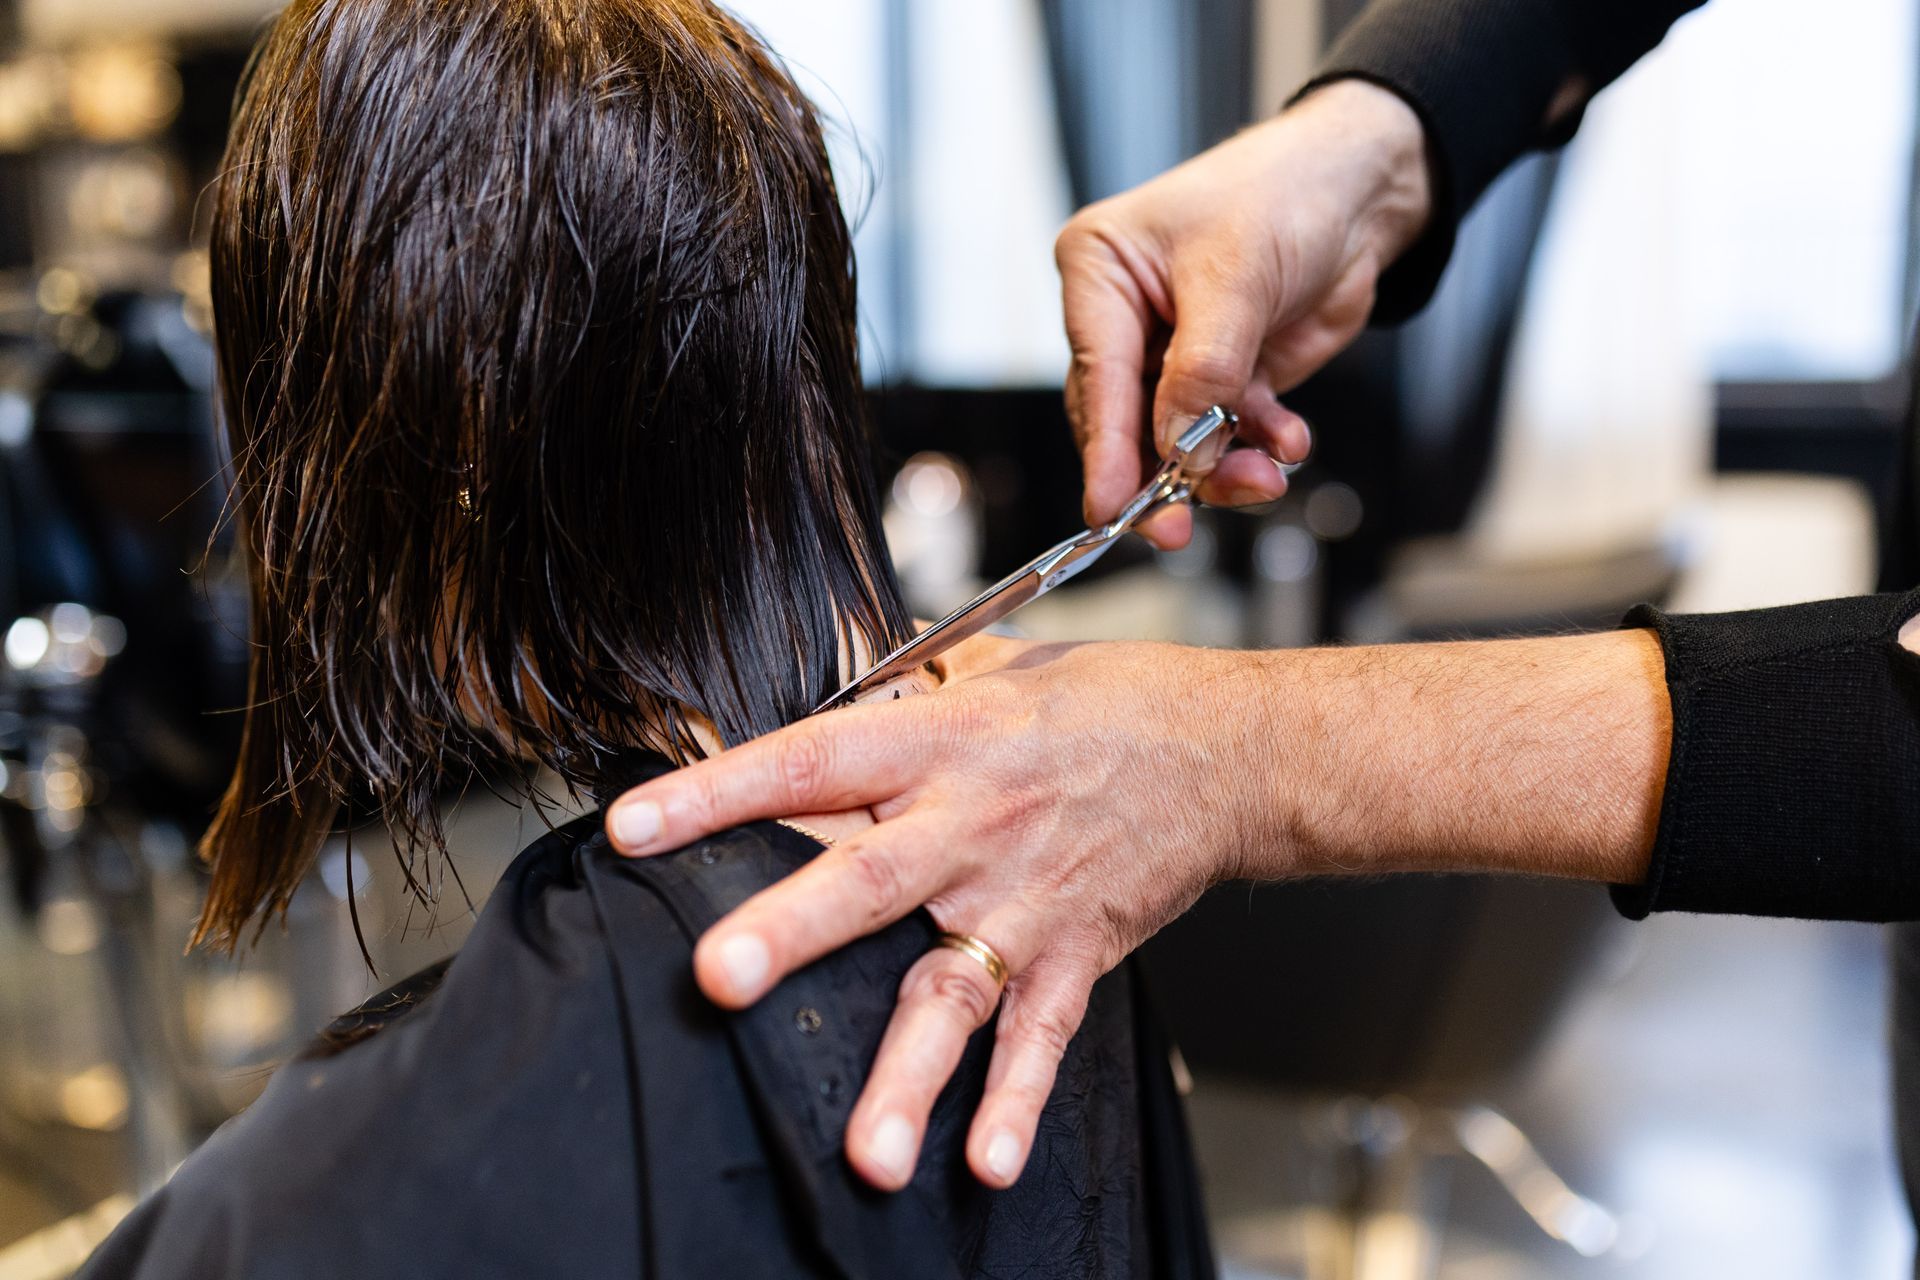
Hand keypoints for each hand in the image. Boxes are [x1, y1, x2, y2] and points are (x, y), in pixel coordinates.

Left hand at [603, 636, 1282, 1190]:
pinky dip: (1015, 1101)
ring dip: (909, 1073)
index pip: (811, 762)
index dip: (720, 793)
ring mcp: (1024, 901)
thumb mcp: (999, 663)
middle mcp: (972, 826)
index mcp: (941, 743)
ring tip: (866, 1153)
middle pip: (865, 881)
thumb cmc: (1112, 699)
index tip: (635, 828)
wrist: (1233, 750)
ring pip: (952, 989)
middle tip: (718, 977)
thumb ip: (906, 685)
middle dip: (790, 931)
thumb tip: (832, 687)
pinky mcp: (1076, 953)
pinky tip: (986, 1162)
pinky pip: (1040, 1037)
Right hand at [1056, 78, 1431, 547]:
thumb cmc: (1285, 191)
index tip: (1109, 507)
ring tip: (1265, 478)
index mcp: (1100, 273)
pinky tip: (1287, 443)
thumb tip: (1176, 449)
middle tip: (1173, 530)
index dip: (1105, 449)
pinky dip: (1258, 449)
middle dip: (1161, 474)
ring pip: (1178, 441)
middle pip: (1127, 422)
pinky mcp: (1226, 378)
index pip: (1097, 376)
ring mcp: (1175, 354)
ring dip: (1220, 469)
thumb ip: (1203, 369)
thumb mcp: (1237, 275)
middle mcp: (1127, 319)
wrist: (1364, 189)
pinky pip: (1229, 435)